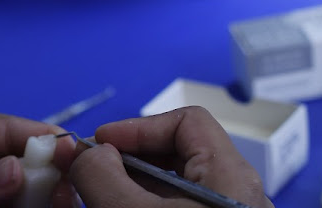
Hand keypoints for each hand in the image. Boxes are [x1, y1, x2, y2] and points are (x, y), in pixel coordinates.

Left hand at [0, 112, 75, 207]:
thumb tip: (18, 172)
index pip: (4, 127)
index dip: (40, 136)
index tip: (71, 149)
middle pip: (17, 157)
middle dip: (44, 170)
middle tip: (69, 187)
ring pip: (14, 185)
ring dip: (37, 193)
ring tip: (60, 201)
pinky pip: (0, 203)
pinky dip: (20, 205)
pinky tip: (38, 207)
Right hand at [69, 106, 272, 207]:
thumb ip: (104, 177)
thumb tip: (84, 151)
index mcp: (230, 177)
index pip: (187, 121)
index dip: (139, 126)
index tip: (100, 142)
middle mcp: (237, 195)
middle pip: (181, 153)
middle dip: (132, 156)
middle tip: (94, 168)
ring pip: (178, 188)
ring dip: (136, 183)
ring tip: (103, 192)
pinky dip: (150, 204)